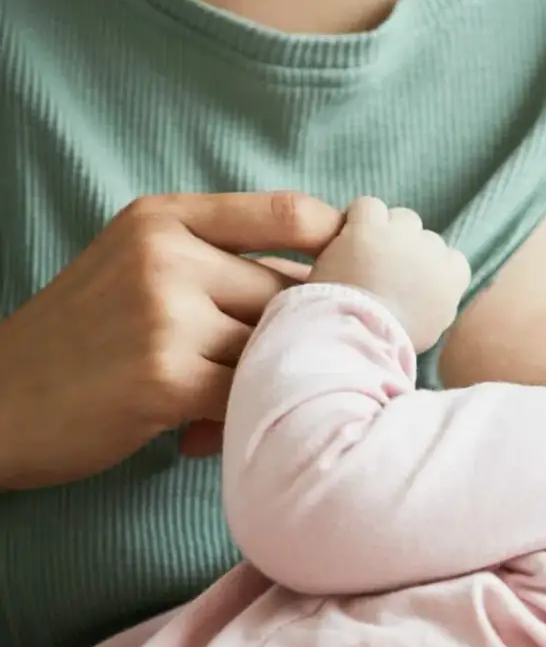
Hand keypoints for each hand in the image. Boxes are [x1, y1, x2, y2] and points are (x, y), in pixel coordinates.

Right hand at [0, 192, 340, 487]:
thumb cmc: (81, 340)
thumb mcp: (135, 267)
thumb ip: (216, 261)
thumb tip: (326, 277)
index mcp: (163, 219)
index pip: (288, 213)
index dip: (339, 246)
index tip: (362, 279)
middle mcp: (167, 255)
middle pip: (288, 292)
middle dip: (304, 336)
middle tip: (306, 368)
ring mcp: (165, 314)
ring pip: (273, 347)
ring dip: (271, 382)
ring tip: (237, 405)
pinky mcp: (165, 377)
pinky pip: (248, 393)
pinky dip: (244, 416)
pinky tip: (205, 433)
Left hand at [310, 197, 469, 352]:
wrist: (362, 334)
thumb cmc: (393, 341)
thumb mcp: (432, 327)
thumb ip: (439, 301)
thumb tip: (436, 293)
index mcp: (453, 278)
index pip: (450, 258)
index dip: (428, 265)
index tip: (409, 281)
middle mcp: (434, 251)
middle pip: (424, 236)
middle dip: (405, 248)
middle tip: (381, 269)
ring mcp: (402, 236)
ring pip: (400, 217)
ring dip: (384, 230)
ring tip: (362, 254)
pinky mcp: (370, 227)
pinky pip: (368, 206)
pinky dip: (358, 218)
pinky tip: (348, 237)